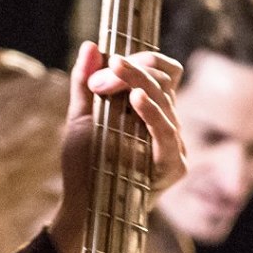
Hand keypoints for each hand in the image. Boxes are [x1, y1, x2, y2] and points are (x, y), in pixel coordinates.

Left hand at [50, 43, 185, 252]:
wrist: (82, 208)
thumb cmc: (84, 167)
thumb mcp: (80, 119)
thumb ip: (85, 84)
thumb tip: (92, 45)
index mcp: (149, 110)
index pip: (163, 71)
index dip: (137, 61)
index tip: (103, 68)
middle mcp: (165, 123)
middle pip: (163, 79)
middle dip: (131, 70)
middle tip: (100, 78)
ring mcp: (171, 144)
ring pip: (165, 100)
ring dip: (137, 83)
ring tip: (115, 75)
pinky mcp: (171, 167)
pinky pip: (167, 134)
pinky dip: (152, 113)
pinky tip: (135, 99)